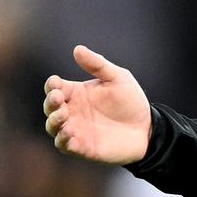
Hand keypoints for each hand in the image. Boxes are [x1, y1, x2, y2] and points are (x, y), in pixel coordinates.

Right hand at [43, 45, 150, 164]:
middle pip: (50, 107)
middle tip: (57, 98)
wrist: (147, 128)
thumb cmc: (130, 101)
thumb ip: (98, 65)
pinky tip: (68, 133)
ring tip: (63, 115)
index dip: (52, 85)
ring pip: (53, 126)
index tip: (55, 82)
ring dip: (54, 121)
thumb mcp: (118, 78)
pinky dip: (63, 140)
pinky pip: (64, 145)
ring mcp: (75, 129)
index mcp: (76, 93)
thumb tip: (77, 49)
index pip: (55, 87)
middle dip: (50, 102)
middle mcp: (71, 111)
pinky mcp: (81, 147)